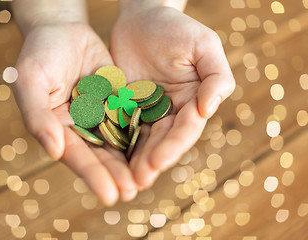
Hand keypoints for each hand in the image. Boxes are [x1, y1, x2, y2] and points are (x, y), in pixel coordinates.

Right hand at [13, 22, 136, 204]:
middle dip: (116, 174)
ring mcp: (101, 114)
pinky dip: (143, 132)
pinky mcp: (117, 101)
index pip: (77, 155)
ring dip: (133, 159)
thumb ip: (37, 115)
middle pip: (101, 154)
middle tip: (133, 192)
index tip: (109, 195)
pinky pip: (132, 117)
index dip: (93, 175)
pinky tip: (157, 146)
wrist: (63, 29)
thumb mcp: (31, 81)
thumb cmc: (40, 53)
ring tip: (147, 179)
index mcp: (58, 128)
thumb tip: (53, 151)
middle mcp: (81, 126)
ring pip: (119, 140)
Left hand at [110, 6, 234, 188]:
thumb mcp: (204, 45)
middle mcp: (170, 111)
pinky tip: (106, 158)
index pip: (186, 129)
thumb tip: (207, 111)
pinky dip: (115, 142)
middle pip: (162, 140)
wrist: (141, 17)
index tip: (158, 162)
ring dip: (133, 160)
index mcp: (192, 101)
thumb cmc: (176, 27)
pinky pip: (119, 126)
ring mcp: (146, 110)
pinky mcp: (123, 106)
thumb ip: (216, 77)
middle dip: (151, 160)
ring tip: (124, 180)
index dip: (174, 146)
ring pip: (141, 139)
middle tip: (138, 180)